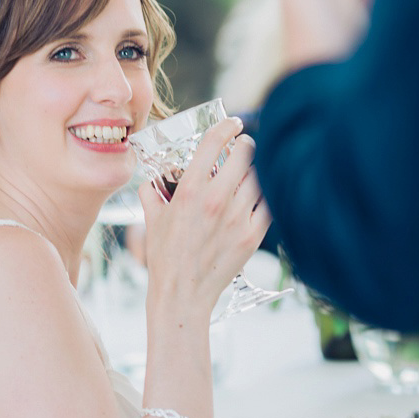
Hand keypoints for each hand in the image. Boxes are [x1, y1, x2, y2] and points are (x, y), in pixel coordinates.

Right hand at [138, 117, 270, 315]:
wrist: (182, 294)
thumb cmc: (165, 257)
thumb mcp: (152, 219)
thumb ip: (150, 194)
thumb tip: (150, 181)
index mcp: (190, 190)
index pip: (213, 142)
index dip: (226, 125)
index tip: (232, 123)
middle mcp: (216, 199)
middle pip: (245, 153)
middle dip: (246, 144)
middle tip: (245, 146)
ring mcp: (237, 216)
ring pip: (260, 175)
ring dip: (257, 168)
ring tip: (252, 171)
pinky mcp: (253, 234)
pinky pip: (269, 203)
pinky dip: (266, 194)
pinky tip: (260, 193)